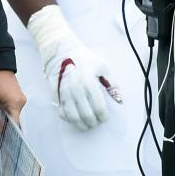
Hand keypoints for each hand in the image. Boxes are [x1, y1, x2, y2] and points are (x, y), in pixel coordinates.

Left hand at [0, 70, 25, 132]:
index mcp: (16, 103)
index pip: (15, 124)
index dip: (7, 131)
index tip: (0, 134)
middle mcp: (21, 101)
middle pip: (14, 119)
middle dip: (4, 122)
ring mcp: (21, 97)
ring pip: (13, 113)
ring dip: (4, 114)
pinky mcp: (18, 94)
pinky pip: (13, 106)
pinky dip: (6, 108)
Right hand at [27, 5, 121, 131]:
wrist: (62, 51)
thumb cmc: (85, 59)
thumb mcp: (102, 66)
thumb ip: (112, 83)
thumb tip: (119, 100)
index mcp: (88, 80)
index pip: (98, 106)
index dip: (103, 116)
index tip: (104, 118)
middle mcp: (75, 87)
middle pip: (86, 114)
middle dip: (93, 122)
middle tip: (96, 122)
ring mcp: (64, 91)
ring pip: (73, 116)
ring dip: (81, 124)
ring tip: (87, 124)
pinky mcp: (56, 93)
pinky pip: (62, 112)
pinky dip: (69, 119)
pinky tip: (75, 118)